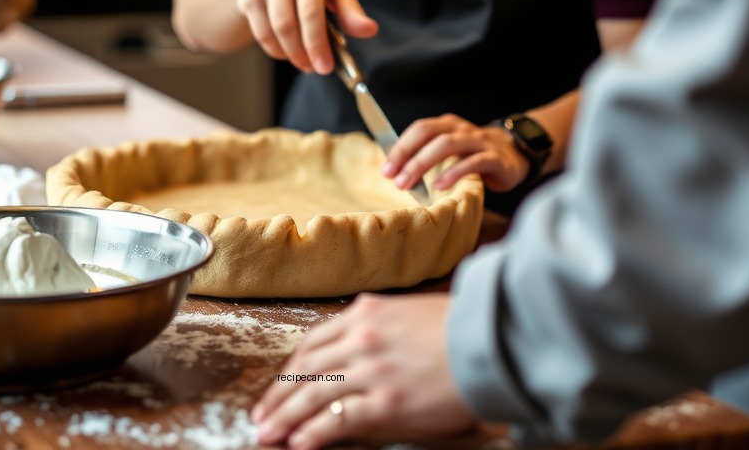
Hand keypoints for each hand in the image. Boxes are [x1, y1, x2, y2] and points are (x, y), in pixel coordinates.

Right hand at [235, 0, 376, 73]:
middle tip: (317, 69)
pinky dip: (276, 50)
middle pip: (289, 26)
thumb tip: (369, 30)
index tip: (326, 67)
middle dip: (305, 53)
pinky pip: (261, 35)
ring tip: (305, 62)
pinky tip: (288, 52)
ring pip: (274, 33)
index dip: (318, 44)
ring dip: (291, 55)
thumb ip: (351, 10)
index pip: (311, 13)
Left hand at [252, 293, 476, 448]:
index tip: (278, 384)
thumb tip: (357, 345)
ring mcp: (371, 369)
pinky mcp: (385, 401)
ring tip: (268, 434)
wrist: (488, 340)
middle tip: (260, 415)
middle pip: (305, 369)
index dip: (290, 367)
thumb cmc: (456, 327)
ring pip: (313, 394)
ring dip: (286, 417)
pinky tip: (298, 443)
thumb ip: (378, 326)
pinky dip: (313, 433)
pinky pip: (337, 419)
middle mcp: (361, 337)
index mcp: (365, 313)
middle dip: (278, 395)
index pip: (313, 341)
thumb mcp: (408, 312)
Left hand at [383, 114, 529, 192]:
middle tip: (395, 179)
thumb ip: (428, 155)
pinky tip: (440, 185)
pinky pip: (473, 162)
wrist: (514, 155)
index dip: (400, 148)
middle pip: (429, 135)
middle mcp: (461, 129)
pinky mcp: (494, 158)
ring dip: (424, 163)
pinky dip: (454, 173)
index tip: (386, 170)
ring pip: (448, 145)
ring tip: (409, 183)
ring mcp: (478, 142)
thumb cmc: (473, 155)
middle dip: (408, 156)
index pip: (419, 129)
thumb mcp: (450, 150)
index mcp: (447, 125)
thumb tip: (396, 171)